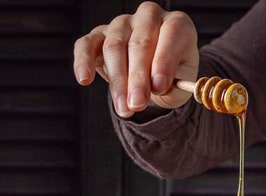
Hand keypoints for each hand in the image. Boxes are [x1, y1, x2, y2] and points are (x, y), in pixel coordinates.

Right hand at [73, 1, 198, 117]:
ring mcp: (122, 24)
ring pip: (114, 47)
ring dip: (118, 82)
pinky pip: (86, 44)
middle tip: (138, 105)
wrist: (156, 80)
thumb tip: (156, 86)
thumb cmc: (173, 78)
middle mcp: (149, 17)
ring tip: (124, 109)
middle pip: (140, 43)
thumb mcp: (182, 84)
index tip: (159, 87)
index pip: (171, 33)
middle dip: (138, 79)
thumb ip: (175, 83)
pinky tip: (84, 79)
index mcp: (177, 25)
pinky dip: (84, 61)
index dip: (164, 61)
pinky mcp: (99, 35)